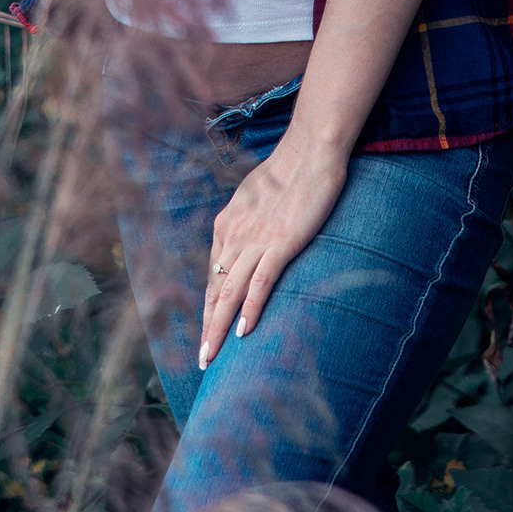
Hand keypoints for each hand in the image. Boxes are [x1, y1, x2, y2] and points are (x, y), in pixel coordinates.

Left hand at [199, 128, 348, 366]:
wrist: (310, 152)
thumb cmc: (287, 173)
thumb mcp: (255, 199)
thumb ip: (245, 223)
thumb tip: (240, 244)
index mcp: (227, 224)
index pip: (213, 275)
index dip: (208, 307)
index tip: (206, 332)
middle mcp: (235, 234)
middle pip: (215, 289)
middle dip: (207, 326)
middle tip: (202, 359)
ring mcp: (257, 240)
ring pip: (230, 291)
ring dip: (219, 327)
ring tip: (213, 355)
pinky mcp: (281, 243)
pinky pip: (261, 282)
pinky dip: (250, 308)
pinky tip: (244, 331)